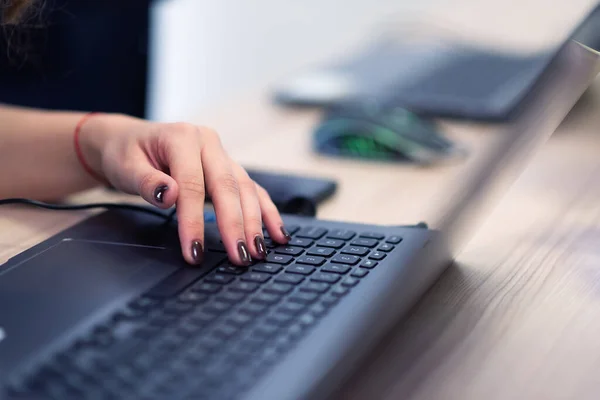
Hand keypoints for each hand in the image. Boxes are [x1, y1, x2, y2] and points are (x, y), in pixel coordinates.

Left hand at [79, 113, 291, 265]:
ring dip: (255, 222)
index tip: (194, 251)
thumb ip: (146, 182)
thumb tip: (170, 194)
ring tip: (259, 251)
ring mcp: (223, 155)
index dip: (194, 221)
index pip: (193, 185)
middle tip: (240, 256)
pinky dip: (267, 213)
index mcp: (183, 137)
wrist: (129, 141)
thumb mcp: (125, 166)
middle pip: (228, 187)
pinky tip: (277, 234)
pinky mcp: (229, 170)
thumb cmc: (126, 154)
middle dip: (235, 225)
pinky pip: (253, 191)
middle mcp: (209, 143)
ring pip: (246, 189)